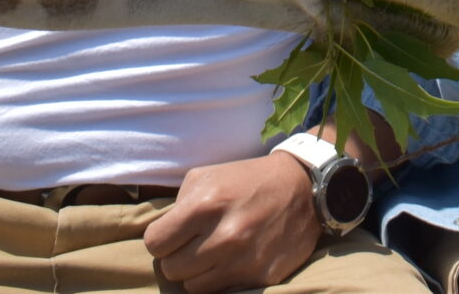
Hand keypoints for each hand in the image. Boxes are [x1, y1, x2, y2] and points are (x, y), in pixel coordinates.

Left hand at [144, 150, 323, 293]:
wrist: (303, 189)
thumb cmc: (247, 180)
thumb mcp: (207, 176)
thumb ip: (179, 205)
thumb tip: (161, 234)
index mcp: (205, 205)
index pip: (156, 243)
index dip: (160, 239)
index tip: (171, 234)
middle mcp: (224, 236)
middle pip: (171, 269)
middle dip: (177, 256)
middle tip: (193, 243)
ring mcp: (243, 261)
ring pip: (193, 286)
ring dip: (198, 272)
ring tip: (213, 252)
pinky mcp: (261, 278)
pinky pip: (222, 291)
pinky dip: (221, 279)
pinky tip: (232, 260)